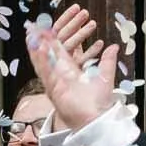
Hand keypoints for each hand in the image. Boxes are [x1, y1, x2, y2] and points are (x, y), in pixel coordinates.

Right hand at [25, 4, 119, 130]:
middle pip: (48, 55)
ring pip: (43, 62)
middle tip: (34, 26)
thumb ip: (107, 61)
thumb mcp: (105, 76)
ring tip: (31, 34)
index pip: (60, 51)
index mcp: (70, 72)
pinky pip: (46, 73)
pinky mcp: (53, 89)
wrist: (96, 119)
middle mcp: (60, 76)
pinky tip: (38, 48)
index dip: (54, 40)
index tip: (48, 27)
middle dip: (41, 41)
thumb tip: (114, 47)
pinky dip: (42, 60)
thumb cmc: (99, 103)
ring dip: (37, 49)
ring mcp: (54, 83)